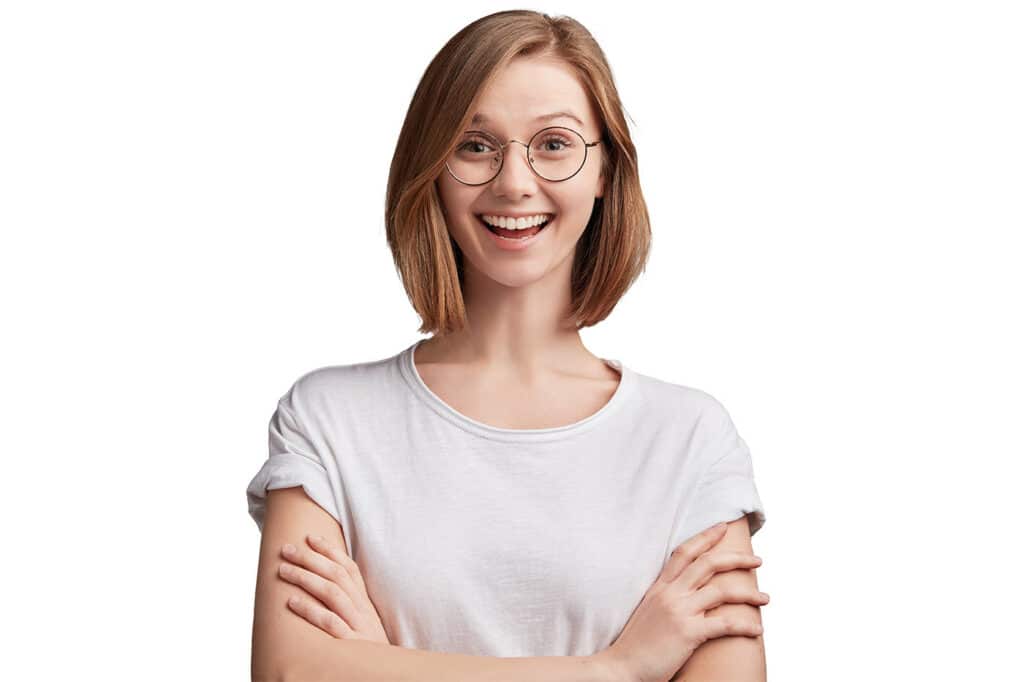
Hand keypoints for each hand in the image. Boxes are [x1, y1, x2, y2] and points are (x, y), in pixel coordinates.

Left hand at [277, 534, 389, 643]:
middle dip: (310, 558)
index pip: (349, 569)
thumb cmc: (369, 653)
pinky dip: (310, 610)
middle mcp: (364, 611)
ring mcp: (358, 627)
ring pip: (332, 593)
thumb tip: (324, 587)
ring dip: (305, 578)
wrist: (387, 678)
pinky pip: (330, 623)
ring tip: (283, 570)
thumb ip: (349, 607)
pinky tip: (291, 602)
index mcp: (366, 604)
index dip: (330, 551)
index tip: (310, 538)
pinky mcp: (352, 646)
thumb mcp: (365, 626)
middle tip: (286, 549)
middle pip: (337, 576)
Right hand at [597, 523, 768, 681]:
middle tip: (758, 560)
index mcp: (659, 587)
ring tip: (765, 599)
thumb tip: (688, 595)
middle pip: (709, 564)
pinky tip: (757, 630)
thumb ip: (667, 599)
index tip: (722, 527)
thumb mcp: (649, 611)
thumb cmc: (635, 645)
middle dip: (737, 558)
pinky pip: (725, 624)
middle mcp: (670, 593)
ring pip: (722, 591)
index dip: (705, 537)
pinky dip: (745, 625)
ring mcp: (679, 611)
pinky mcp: (688, 632)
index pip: (684, 552)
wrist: (621, 667)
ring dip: (749, 593)